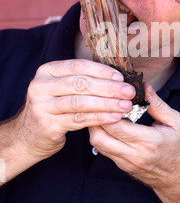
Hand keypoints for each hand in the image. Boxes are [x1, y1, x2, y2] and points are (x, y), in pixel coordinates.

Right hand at [10, 59, 135, 160]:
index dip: (102, 71)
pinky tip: (114, 117)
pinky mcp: (48, 125)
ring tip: (125, 106)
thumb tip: (117, 77)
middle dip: (109, 87)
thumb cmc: (52, 109)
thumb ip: (81, 80)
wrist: (27, 136)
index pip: (78, 66)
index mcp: (46, 71)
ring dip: (107, 104)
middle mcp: (41, 86)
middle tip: (129, 92)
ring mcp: (42, 106)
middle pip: (81, 84)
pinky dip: (100, 118)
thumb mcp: (59, 89)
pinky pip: (79, 120)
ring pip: (81, 102)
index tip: (121, 77)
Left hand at [89, 83, 179, 191]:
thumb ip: (157, 103)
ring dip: (95, 126)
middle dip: (96, 117)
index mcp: (150, 142)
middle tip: (99, 102)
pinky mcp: (122, 166)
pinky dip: (100, 135)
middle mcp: (135, 155)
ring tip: (100, 111)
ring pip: (98, 144)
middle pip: (100, 136)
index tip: (110, 97)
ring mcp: (126, 163)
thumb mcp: (175, 121)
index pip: (117, 126)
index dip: (108, 110)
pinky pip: (103, 149)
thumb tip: (143, 85)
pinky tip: (105, 123)